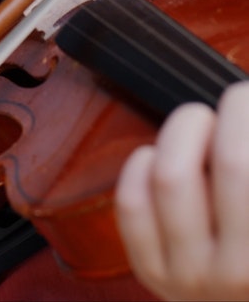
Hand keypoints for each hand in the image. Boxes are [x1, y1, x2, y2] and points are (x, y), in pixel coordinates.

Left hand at [115, 82, 248, 300]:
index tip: (245, 94)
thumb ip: (247, 158)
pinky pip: (133, 203)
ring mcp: (192, 276)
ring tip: (201, 128)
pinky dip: (143, 164)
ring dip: (185, 131)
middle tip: (235, 105)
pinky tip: (161, 155)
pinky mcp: (153, 272)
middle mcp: (241, 273)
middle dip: (233, 116)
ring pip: (172, 176)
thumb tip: (241, 98)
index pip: (246, 162)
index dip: (246, 108)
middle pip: (232, 163)